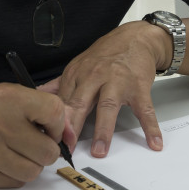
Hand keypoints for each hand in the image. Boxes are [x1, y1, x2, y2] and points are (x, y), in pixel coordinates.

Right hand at [0, 84, 70, 187]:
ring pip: (33, 172)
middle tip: (35, 144)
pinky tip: (5, 160)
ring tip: (20, 153)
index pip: (54, 113)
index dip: (58, 126)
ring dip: (32, 165)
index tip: (49, 129)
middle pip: (47, 152)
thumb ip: (45, 112)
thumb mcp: (14, 96)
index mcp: (10, 99)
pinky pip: (16, 182)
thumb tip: (70, 137)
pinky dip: (15, 174)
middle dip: (46, 151)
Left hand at [41, 21, 166, 158]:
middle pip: (81, 103)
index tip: (49, 140)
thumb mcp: (79, 66)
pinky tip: (153, 142)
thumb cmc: (106, 56)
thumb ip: (59, 85)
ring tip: (100, 151)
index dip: (55, 121)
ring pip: (108, 106)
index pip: (63, 101)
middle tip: (67, 147)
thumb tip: (35, 96)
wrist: (135, 38)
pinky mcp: (139, 87)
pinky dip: (150, 127)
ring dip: (104, 130)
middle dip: (73, 125)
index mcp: (78, 75)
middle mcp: (96, 77)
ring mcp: (118, 82)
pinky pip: (145, 109)